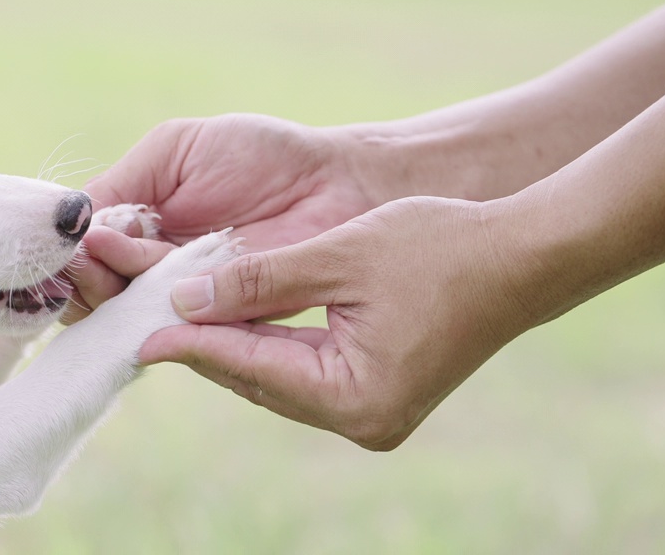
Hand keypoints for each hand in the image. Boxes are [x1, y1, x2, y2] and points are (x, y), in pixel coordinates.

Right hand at [64, 114, 381, 322]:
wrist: (337, 185)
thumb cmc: (260, 156)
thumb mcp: (174, 151)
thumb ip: (120, 183)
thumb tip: (72, 224)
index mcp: (134, 224)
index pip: (79, 248)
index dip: (67, 247)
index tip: (73, 235)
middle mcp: (149, 267)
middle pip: (90, 288)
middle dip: (85, 271)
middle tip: (99, 252)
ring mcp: (180, 298)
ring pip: (122, 311)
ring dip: (115, 288)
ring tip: (125, 256)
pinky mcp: (215, 325)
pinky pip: (170, 329)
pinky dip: (153, 312)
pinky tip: (151, 287)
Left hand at [140, 196, 549, 450]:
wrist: (522, 254)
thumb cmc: (440, 247)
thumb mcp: (338, 255)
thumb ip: (257, 280)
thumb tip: (184, 298)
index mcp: (356, 397)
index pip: (249, 366)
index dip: (192, 343)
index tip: (141, 330)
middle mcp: (363, 418)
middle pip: (258, 378)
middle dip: (204, 344)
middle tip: (147, 317)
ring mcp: (373, 411)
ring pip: (276, 375)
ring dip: (232, 342)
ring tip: (177, 313)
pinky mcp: (379, 392)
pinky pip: (303, 371)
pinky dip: (268, 342)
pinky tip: (234, 315)